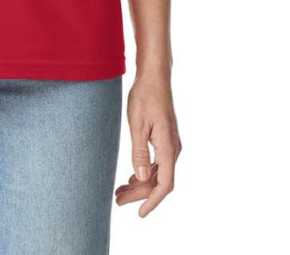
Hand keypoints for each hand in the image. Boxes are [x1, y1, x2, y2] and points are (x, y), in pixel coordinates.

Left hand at [115, 70, 181, 216]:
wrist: (154, 76)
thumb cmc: (144, 96)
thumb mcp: (137, 124)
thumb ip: (139, 153)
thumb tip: (140, 179)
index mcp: (167, 147)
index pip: (164, 184)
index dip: (152, 201)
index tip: (140, 214)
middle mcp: (172, 148)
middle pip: (159, 181)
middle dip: (139, 194)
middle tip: (117, 200)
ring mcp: (170, 144)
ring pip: (157, 173)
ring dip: (140, 184)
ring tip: (120, 192)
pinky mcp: (165, 138)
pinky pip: (157, 163)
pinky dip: (144, 172)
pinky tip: (132, 176)